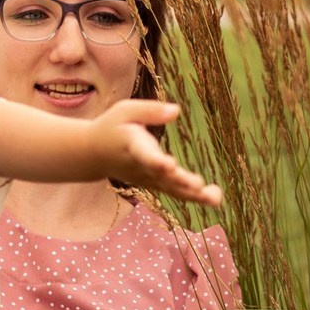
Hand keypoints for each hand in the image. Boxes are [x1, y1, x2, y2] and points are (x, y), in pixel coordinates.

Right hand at [94, 100, 222, 206]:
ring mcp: (147, 179)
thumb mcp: (125, 110)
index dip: (156, 161)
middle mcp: (140, 167)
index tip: (169, 165)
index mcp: (132, 146)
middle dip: (180, 181)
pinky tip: (215, 199)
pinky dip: (194, 197)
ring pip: (171, 189)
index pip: (144, 155)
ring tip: (216, 198)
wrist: (94, 154)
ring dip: (194, 195)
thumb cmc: (112, 126)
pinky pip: (175, 193)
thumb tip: (176, 111)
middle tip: (198, 185)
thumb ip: (151, 110)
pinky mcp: (154, 184)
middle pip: (161, 177)